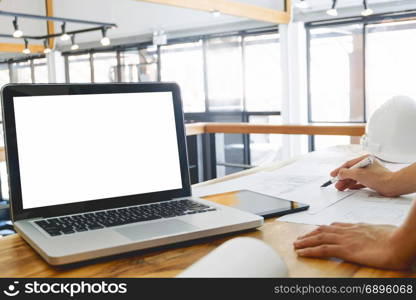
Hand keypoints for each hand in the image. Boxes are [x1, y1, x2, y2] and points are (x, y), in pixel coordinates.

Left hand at [293, 222, 414, 269]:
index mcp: (357, 227)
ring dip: (305, 241)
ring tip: (296, 244)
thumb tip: (375, 235)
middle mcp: (348, 231)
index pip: (335, 226)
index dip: (324, 229)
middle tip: (301, 238)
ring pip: (319, 238)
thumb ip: (373, 232)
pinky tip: (302, 252)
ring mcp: (345, 239)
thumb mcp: (382, 231)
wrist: (399, 243)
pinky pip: (322, 249)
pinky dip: (310, 250)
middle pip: (323, 230)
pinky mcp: (344, 249)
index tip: (317, 231)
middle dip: (310, 234)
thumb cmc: (396, 238)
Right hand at [330, 155, 397, 196]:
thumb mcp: (358, 174)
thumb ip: (346, 173)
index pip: (348, 164)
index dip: (339, 170)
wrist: (392, 185)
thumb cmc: (379, 177)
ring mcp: (370, 173)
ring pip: (355, 177)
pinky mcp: (373, 180)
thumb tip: (340, 173)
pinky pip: (360, 182)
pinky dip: (354, 185)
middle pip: (351, 171)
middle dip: (343, 178)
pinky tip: (350, 188)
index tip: (333, 175)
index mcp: (365, 159)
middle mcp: (367, 165)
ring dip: (347, 182)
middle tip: (336, 184)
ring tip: (341, 187)